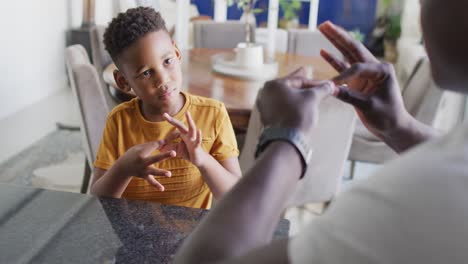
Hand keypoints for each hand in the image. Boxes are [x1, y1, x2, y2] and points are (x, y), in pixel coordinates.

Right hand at [114, 141, 175, 190]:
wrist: (122, 167)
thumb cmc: (133, 154)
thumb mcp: (139, 147)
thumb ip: (152, 145)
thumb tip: (165, 141)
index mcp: (141, 152)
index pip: (154, 146)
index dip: (161, 142)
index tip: (167, 140)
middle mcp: (143, 162)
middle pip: (155, 158)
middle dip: (165, 155)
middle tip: (174, 152)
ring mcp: (144, 170)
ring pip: (154, 171)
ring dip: (161, 172)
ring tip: (169, 174)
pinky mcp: (145, 176)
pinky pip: (151, 181)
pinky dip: (156, 185)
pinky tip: (162, 189)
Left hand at [162, 112, 205, 166]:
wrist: (199, 159)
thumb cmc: (189, 152)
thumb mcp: (177, 149)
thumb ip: (170, 147)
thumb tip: (160, 148)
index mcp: (183, 134)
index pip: (176, 127)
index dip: (170, 123)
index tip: (164, 115)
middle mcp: (188, 135)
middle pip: (180, 125)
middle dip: (173, 120)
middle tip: (164, 114)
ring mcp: (193, 139)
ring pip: (192, 129)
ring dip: (190, 121)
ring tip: (187, 113)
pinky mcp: (197, 146)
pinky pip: (198, 141)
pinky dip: (198, 136)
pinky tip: (199, 130)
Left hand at [256, 68, 335, 134]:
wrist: (287, 139)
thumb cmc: (298, 114)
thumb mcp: (312, 98)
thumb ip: (321, 89)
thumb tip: (330, 85)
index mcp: (273, 84)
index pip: (298, 80)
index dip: (315, 83)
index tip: (326, 85)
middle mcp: (264, 93)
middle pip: (290, 88)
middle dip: (304, 87)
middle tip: (315, 85)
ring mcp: (263, 107)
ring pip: (285, 98)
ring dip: (297, 97)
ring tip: (308, 95)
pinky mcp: (266, 118)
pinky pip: (281, 108)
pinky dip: (290, 106)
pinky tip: (298, 107)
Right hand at [318, 21, 409, 138]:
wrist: (393, 127)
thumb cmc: (387, 117)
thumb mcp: (370, 107)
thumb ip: (351, 97)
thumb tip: (331, 89)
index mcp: (382, 70)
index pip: (358, 67)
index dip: (343, 75)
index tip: (333, 86)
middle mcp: (374, 68)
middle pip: (353, 48)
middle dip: (338, 36)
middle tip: (324, 24)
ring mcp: (365, 73)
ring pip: (347, 54)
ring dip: (334, 42)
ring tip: (322, 29)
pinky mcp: (357, 81)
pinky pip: (343, 67)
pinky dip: (333, 59)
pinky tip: (322, 51)